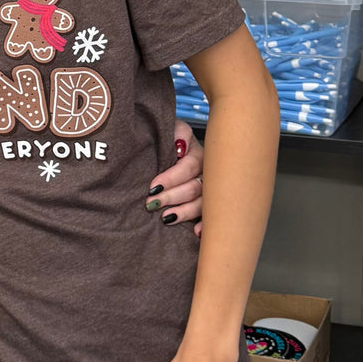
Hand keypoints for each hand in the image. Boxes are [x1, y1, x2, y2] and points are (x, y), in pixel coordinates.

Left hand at [147, 119, 203, 234]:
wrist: (166, 146)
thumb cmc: (166, 138)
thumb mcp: (170, 129)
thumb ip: (175, 132)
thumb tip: (179, 146)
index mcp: (199, 153)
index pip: (189, 167)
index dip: (172, 177)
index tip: (153, 186)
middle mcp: (207, 172)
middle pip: (195, 187)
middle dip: (173, 197)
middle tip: (152, 204)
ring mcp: (209, 189)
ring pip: (203, 203)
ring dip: (185, 212)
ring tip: (166, 218)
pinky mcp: (207, 203)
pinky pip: (210, 215)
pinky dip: (204, 225)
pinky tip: (196, 232)